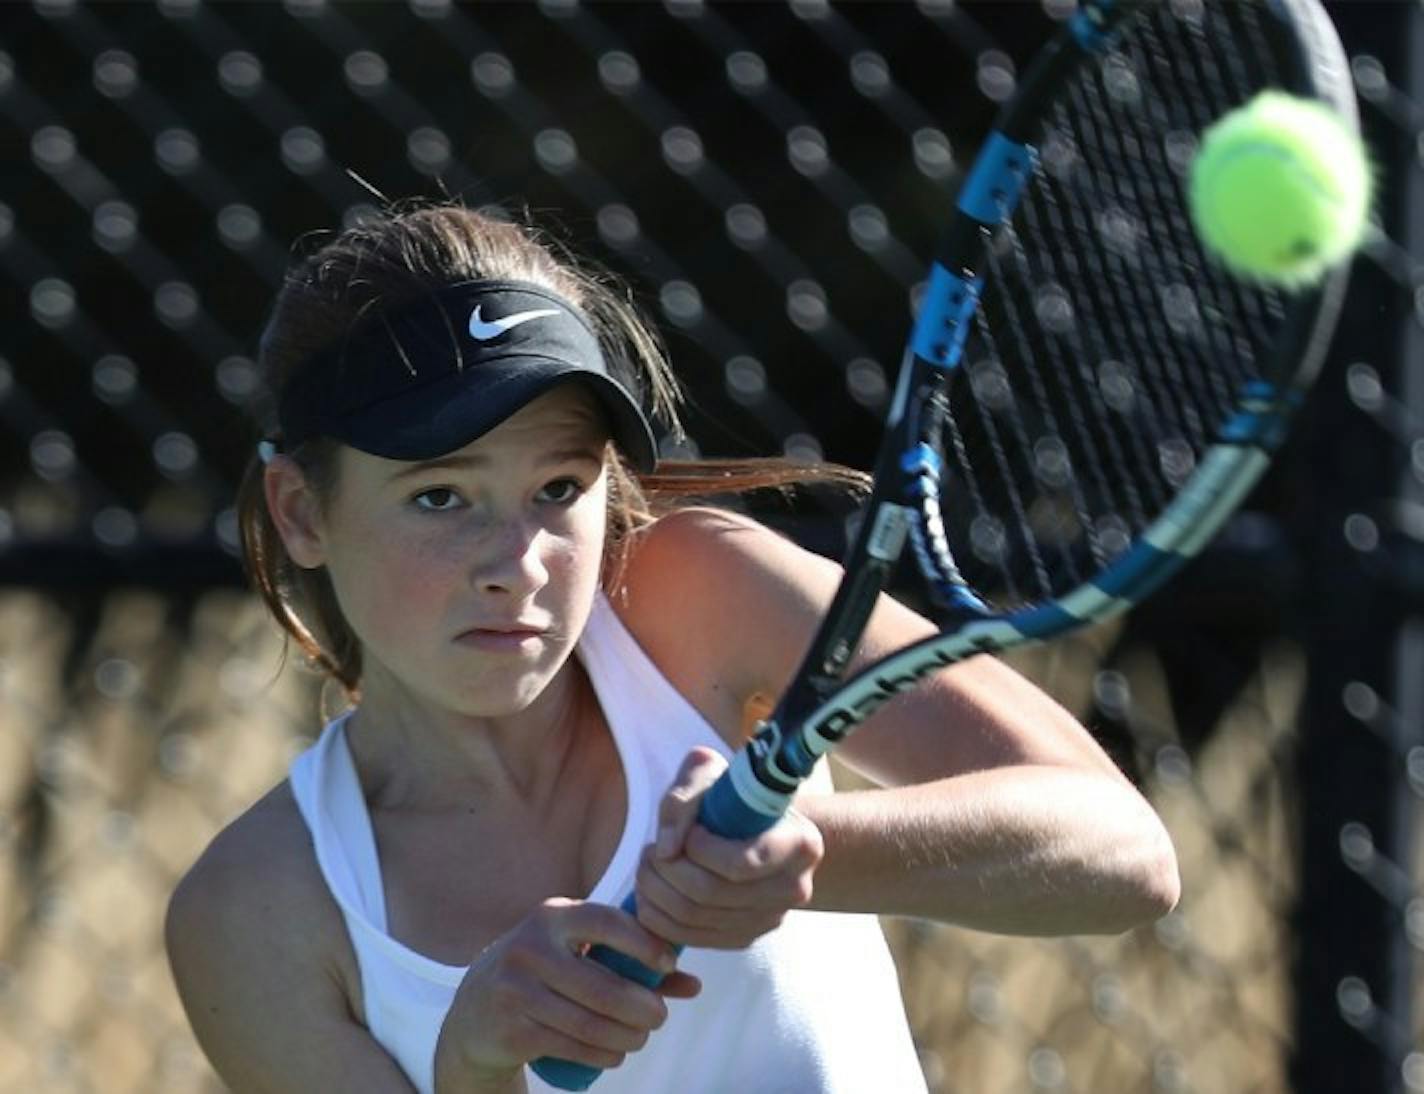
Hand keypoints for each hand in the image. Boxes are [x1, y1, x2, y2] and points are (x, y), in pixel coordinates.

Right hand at [434, 898, 700, 1088]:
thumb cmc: (545, 974)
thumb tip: (693, 984)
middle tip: (660, 1018)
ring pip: (589, 1023)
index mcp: (552, 917)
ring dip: (626, 1037)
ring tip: (640, 1038)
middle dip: (642, 1007)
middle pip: (602, 985)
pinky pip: (570, 1047)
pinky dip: (602, 1055)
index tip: (670, 964)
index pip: (605, 921)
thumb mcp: (577, 955)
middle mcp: (530, 948)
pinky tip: (616, 1054)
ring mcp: (516, 990)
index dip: (644, 942)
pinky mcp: (511, 1030)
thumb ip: (632, 963)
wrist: (474, 1012)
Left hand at [635, 746, 824, 949]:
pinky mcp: (746, 937)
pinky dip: (659, 920)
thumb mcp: (711, 774)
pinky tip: (649, 896)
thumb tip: (666, 849)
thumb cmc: (733, 795)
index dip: (700, 849)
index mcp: (799, 845)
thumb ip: (685, 798)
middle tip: (649, 850)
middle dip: (666, 871)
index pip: (741, 863)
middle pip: (711, 893)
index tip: (687, 831)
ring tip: (647, 867)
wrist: (754, 826)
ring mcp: (770, 918)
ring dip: (656, 893)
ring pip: (696, 918)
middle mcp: (793, 888)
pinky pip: (692, 939)